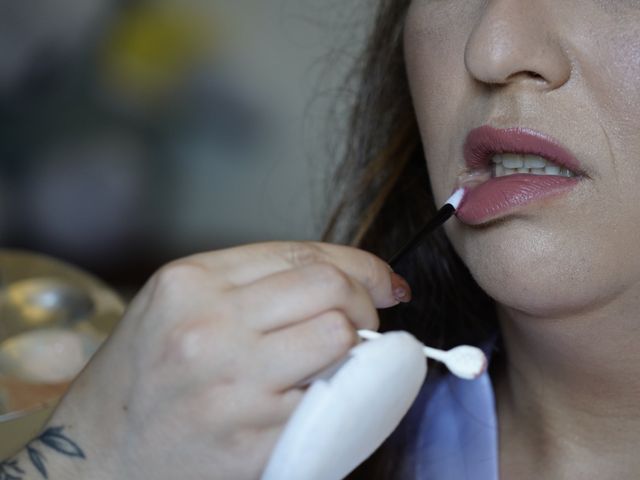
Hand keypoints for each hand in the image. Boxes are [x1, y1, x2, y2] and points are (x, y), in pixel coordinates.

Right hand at [38, 242, 410, 479]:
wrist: (95, 457)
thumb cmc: (142, 378)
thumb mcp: (179, 306)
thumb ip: (252, 286)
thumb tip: (344, 278)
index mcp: (190, 282)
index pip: (303, 254)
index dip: (360, 265)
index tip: (383, 281)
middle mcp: (208, 327)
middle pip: (330, 289)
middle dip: (365, 304)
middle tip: (362, 325)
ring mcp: (231, 386)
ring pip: (339, 339)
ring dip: (357, 349)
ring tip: (339, 362)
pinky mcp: (251, 441)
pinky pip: (330, 401)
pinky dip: (342, 395)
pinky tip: (322, 397)